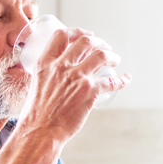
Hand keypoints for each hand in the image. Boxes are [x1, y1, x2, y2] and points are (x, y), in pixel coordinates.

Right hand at [17, 28, 128, 143]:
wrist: (40, 131)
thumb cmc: (36, 114)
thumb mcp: (36, 86)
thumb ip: (47, 77)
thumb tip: (57, 76)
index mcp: (45, 64)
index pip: (61, 36)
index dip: (77, 32)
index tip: (86, 35)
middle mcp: (61, 66)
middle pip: (85, 42)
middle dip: (99, 42)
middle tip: (105, 48)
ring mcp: (77, 78)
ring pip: (101, 56)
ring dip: (111, 56)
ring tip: (115, 59)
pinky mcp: (90, 91)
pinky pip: (112, 80)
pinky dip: (122, 79)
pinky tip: (126, 79)